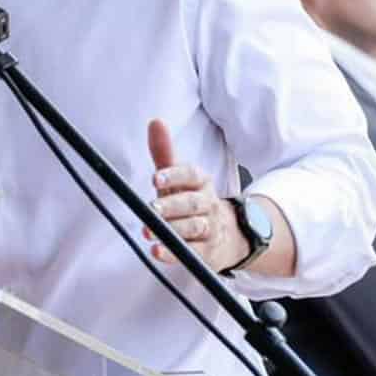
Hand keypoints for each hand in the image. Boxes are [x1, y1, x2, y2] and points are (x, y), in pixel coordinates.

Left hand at [143, 120, 244, 271]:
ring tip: (148, 231)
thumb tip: (155, 122)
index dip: (174, 176)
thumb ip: (165, 152)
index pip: (190, 175)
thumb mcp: (179, 176)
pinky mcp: (206, 252)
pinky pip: (191, 253)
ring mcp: (209, 229)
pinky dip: (173, 254)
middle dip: (172, 206)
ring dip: (171, 231)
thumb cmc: (191, 199)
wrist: (226, 234)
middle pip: (192, 204)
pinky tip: (156, 252)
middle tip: (152, 208)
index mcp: (201, 181)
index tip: (155, 178)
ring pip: (194, 228)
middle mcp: (208, 204)